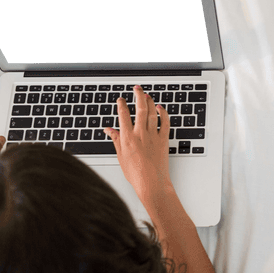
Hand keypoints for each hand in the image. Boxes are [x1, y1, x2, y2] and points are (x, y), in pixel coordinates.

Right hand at [104, 84, 171, 201]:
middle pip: (139, 109)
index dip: (121, 104)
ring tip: (147, 95)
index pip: (123, 115)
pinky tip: (160, 108)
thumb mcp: (120, 156)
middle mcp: (140, 134)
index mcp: (127, 138)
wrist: (152, 184)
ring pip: (152, 113)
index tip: (121, 99)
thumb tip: (108, 129)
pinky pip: (165, 122)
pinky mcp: (164, 140)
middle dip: (138, 95)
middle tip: (137, 88)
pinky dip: (163, 113)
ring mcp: (153, 136)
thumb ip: (115, 140)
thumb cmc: (135, 174)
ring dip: (150, 101)